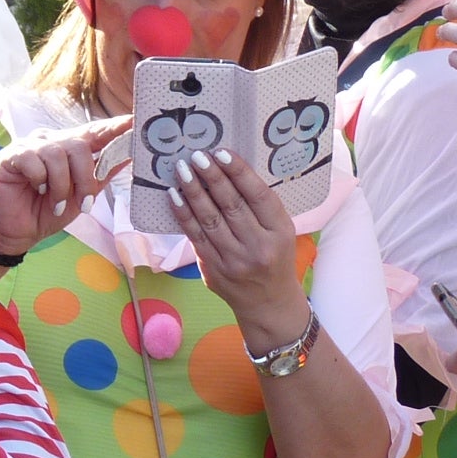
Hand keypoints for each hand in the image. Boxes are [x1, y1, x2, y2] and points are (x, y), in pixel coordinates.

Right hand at [0, 115, 130, 256]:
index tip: (133, 122)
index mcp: (68, 148)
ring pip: (57, 154)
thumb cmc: (48, 211)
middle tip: (85, 203)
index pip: (93, 132)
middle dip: (85, 178)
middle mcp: (50, 142)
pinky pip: (32, 160)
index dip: (112, 128)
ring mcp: (29, 146)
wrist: (18, 233)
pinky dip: (40, 180)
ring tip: (57, 204)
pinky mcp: (10, 156)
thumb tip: (129, 156)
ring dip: (61, 185)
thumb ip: (102, 174)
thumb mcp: (82, 195)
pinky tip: (36, 190)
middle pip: (78, 146)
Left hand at [167, 150, 307, 345]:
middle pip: (231, 205)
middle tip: (197, 155)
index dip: (239, 173)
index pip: (259, 196)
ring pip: (210, 220)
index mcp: (280, 232)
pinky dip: (183, 214)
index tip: (222, 153)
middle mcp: (258, 247)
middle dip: (212, 177)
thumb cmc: (275, 258)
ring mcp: (234, 261)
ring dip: (193, 192)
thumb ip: (260, 206)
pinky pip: (195, 236)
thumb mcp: (282, 232)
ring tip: (182, 169)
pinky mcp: (213, 270)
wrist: (268, 304)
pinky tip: (174, 196)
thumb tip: (227, 170)